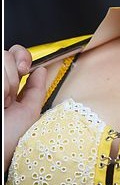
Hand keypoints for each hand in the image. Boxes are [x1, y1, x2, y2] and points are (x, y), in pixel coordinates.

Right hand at [4, 45, 46, 170]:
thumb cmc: (8, 140)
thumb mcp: (29, 112)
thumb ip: (36, 89)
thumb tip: (41, 70)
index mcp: (7, 85)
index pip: (13, 53)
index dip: (21, 55)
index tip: (25, 69)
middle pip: (5, 54)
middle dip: (13, 75)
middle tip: (9, 96)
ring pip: (1, 58)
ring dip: (6, 84)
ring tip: (2, 103)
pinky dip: (1, 86)